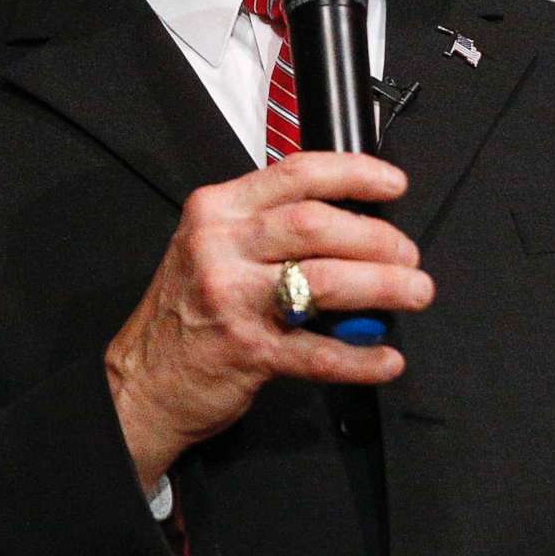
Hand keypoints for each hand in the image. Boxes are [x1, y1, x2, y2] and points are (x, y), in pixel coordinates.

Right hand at [105, 151, 432, 490]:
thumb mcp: (211, 247)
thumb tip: (351, 224)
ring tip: (412, 292)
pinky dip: (361, 356)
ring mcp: (233, 298)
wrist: (141, 381)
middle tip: (408, 256)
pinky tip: (384, 358)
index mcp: (217, 211)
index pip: (296, 174)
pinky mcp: (247, 350)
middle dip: (378, 239)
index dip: (355, 174)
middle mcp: (221, 247)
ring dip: (383, 286)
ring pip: (325, 279)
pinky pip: (318, 351)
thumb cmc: (184, 314)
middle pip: (317, 224)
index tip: (393, 184)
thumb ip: (267, 227)